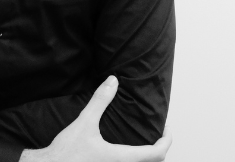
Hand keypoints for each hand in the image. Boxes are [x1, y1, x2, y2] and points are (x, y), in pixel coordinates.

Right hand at [21, 76, 171, 161]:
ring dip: (145, 155)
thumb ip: (100, 101)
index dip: (166, 141)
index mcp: (121, 158)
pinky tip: (122, 149)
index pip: (156, 154)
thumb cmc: (67, 151)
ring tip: (142, 139)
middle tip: (157, 132)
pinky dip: (132, 159)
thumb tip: (113, 81)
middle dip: (157, 148)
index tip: (166, 128)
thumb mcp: (84, 122)